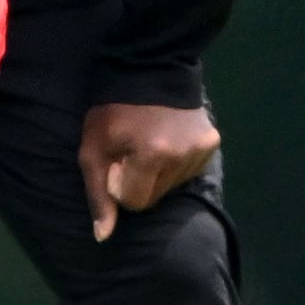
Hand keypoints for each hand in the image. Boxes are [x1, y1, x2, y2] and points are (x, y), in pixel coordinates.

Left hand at [76, 101, 221, 241]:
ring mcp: (201, 149)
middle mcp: (183, 156)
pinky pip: (189, 170)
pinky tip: (168, 139)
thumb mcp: (93, 148)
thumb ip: (98, 193)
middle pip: (155, 197)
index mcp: (152, 156)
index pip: (135, 203)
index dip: (119, 184)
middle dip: (139, 182)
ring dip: (158, 173)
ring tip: (149, 142)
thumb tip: (103, 237)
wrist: (149, 67)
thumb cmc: (113, 109)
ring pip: (173, 186)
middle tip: (131, 152)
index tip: (116, 161)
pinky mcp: (212, 142)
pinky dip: (176, 162)